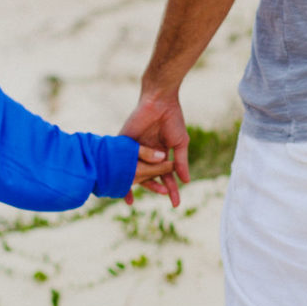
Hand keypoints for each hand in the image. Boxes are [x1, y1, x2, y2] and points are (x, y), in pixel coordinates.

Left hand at [121, 92, 189, 206]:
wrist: (159, 101)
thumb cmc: (172, 119)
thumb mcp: (180, 144)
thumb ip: (181, 162)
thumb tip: (185, 181)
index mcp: (160, 154)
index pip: (165, 176)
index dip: (171, 189)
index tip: (175, 204)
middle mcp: (147, 154)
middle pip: (150, 177)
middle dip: (157, 188)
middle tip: (164, 197)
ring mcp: (135, 150)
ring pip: (134, 172)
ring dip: (137, 185)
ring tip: (135, 200)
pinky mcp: (123, 144)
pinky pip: (121, 162)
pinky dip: (121, 173)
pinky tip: (121, 185)